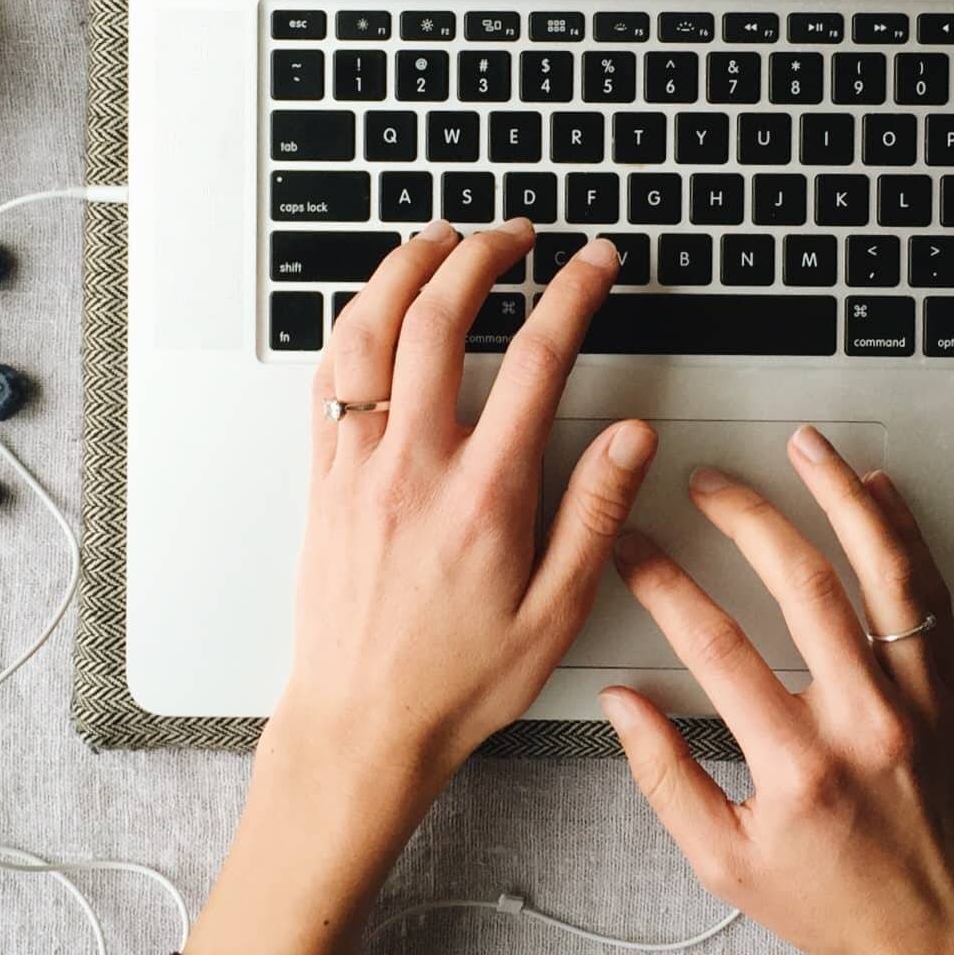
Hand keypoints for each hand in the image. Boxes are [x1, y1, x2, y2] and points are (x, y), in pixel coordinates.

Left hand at [284, 219, 655, 788]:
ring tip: (438, 238)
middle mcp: (414, 464)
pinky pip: (327, 378)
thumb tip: (631, 437)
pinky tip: (372, 307)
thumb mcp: (555, 612)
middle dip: (481, 254)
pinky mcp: (322, 477)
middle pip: (440, 319)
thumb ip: (594, 514)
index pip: (539, 359)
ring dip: (403, 270)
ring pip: (369, 332)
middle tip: (514, 232)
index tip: (593, 261)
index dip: (573, 293)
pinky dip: (351, 324)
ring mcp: (358, 464)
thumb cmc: (458, 680)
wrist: (363, 723)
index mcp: (485, 493)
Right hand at [602, 428, 953, 954]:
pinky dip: (904, 531)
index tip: (634, 550)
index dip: (662, 583)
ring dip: (838, 496)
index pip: (715, 645)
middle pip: (800, 584)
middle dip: (743, 516)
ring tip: (804, 448)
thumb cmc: (835, 905)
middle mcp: (864, 721)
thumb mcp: (723, 863)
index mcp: (797, 766)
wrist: (947, 938)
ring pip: (882, 569)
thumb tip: (621, 704)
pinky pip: (931, 591)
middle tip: (707, 483)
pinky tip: (876, 492)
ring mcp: (918, 699)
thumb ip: (663, 778)